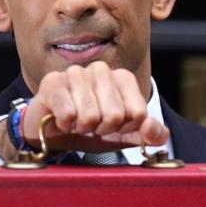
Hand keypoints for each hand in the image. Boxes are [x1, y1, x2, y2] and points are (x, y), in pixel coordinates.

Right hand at [19, 62, 167, 153]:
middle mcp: (102, 70)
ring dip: (83, 128)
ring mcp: (76, 73)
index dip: (125, 128)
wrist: (54, 133)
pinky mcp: (53, 81)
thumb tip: (152, 128)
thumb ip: (151, 134)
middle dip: (103, 129)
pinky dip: (66, 125)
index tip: (113, 126)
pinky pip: (67, 113)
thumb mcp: (126, 136)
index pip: (139, 114)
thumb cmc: (92, 130)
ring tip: (77, 121)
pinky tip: (62, 120)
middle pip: (116, 115)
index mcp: (124, 78)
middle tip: (92, 125)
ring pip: (91, 116)